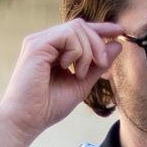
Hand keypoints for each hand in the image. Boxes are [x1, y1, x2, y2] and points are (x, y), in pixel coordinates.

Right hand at [0, 20, 123, 144]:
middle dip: (98, 43)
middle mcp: (45, 40)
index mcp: (54, 49)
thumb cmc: (48, 107)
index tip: (120, 30)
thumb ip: (98, 65)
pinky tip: (70, 69)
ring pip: (77, 28)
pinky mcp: (36, 44)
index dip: (101, 29)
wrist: (26, 121)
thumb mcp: (81, 84)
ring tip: (80, 74)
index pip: (80, 30)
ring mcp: (39, 40)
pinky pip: (68, 35)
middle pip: (81, 25)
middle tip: (102, 64)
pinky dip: (77, 51)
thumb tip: (117, 44)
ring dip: (88, 51)